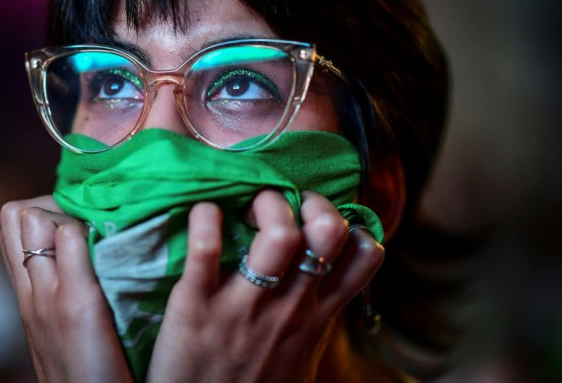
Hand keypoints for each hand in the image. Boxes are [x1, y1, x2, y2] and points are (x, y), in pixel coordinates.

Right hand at [0, 196, 132, 382]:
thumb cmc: (87, 370)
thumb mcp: (63, 325)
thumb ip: (66, 289)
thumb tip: (82, 251)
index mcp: (27, 295)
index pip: (12, 225)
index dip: (42, 209)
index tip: (76, 214)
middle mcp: (31, 289)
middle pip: (15, 214)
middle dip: (52, 202)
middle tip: (92, 215)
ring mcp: (48, 293)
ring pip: (35, 217)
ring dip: (69, 210)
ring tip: (106, 223)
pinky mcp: (76, 301)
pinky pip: (69, 237)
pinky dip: (88, 225)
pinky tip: (118, 234)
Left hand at [147, 190, 383, 382]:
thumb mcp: (299, 358)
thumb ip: (312, 323)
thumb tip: (324, 294)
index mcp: (315, 316)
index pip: (364, 256)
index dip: (351, 225)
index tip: (320, 220)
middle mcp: (289, 306)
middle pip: (327, 233)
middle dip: (313, 203)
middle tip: (285, 205)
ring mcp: (245, 305)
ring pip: (280, 234)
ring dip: (268, 206)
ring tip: (247, 209)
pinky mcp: (196, 304)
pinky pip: (206, 248)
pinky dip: (205, 218)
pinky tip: (204, 214)